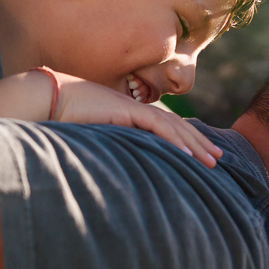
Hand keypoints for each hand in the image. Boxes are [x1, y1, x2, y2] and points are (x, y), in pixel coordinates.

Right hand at [50, 73, 221, 167]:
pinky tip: (188, 156)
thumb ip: (111, 147)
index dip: (186, 140)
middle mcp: (137, 110)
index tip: (201, 155)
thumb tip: (117, 170)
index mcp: (131, 114)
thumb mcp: (94, 137)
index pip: (166, 127)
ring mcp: (134, 108)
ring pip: (173, 128)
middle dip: (199, 143)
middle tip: (219, 158)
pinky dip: (175, 141)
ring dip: (194, 145)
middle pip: (177, 127)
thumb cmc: (65, 120)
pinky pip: (157, 128)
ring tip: (211, 161)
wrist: (49, 99)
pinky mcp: (128, 111)